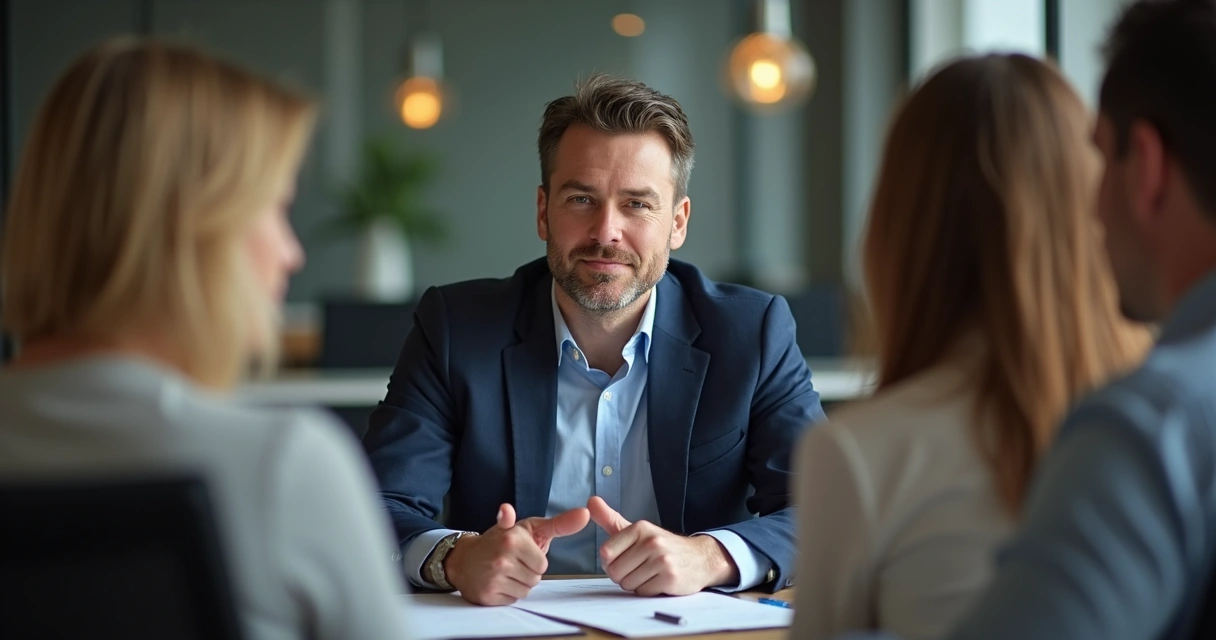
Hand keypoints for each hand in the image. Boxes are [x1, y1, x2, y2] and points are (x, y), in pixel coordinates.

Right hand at [446, 503, 588, 605]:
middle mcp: (502, 557)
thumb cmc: (502, 540)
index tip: (521, 552)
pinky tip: (496, 581)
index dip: (534, 560)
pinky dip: (507, 593)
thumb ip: (560, 523)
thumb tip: (584, 514)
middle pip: (535, 579)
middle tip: (511, 562)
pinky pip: (512, 600)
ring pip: (525, 591)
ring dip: (518, 584)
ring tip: (504, 571)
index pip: (543, 565)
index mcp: (513, 538)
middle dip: (527, 573)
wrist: (464, 557)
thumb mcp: (530, 528)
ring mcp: (492, 577)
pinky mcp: (486, 594)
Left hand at [588, 496, 738, 595]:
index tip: (624, 559)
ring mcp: (662, 559)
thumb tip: (591, 501)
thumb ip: (610, 518)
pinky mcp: (670, 578)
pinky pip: (643, 593)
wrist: (700, 558)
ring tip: (650, 574)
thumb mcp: (637, 530)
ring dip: (636, 584)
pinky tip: (659, 581)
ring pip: (628, 584)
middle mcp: (651, 541)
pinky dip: (648, 591)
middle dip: (623, 575)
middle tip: (639, 568)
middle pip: (615, 572)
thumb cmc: (662, 546)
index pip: (606, 554)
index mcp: (640, 528)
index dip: (611, 562)